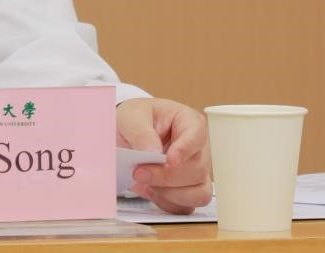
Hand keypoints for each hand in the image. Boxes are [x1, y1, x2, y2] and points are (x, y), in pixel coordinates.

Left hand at [117, 97, 211, 213]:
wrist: (125, 137)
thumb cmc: (135, 121)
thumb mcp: (131, 117)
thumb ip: (141, 132)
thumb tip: (153, 152)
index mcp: (189, 122)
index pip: (197, 136)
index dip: (185, 150)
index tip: (169, 160)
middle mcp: (198, 148)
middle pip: (198, 169)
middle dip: (167, 176)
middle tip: (139, 172)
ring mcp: (196, 172)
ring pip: (199, 193)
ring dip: (170, 194)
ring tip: (147, 183)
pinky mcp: (188, 191)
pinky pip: (186, 207)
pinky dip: (167, 203)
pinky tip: (151, 191)